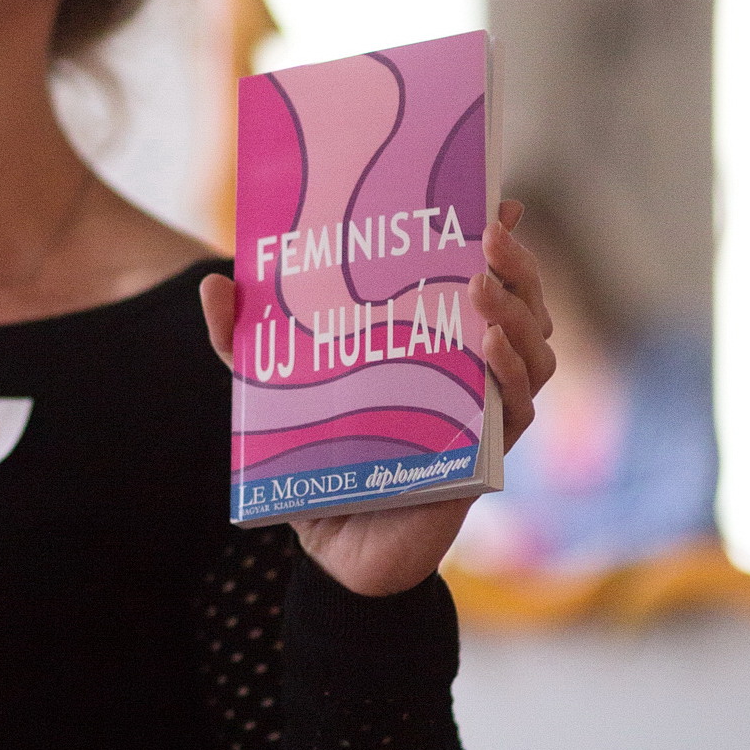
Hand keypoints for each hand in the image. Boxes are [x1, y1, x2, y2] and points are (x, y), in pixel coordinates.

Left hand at [200, 203, 554, 597]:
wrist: (328, 548)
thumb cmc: (314, 461)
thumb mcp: (271, 393)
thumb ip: (240, 343)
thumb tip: (213, 284)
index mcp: (436, 343)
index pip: (486, 283)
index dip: (506, 243)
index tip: (504, 201)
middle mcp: (470, 373)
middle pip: (526, 309)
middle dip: (520, 268)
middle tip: (491, 236)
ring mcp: (482, 415)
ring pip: (535, 354)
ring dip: (519, 315)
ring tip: (481, 287)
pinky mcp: (482, 458)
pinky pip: (517, 411)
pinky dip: (510, 376)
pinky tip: (488, 349)